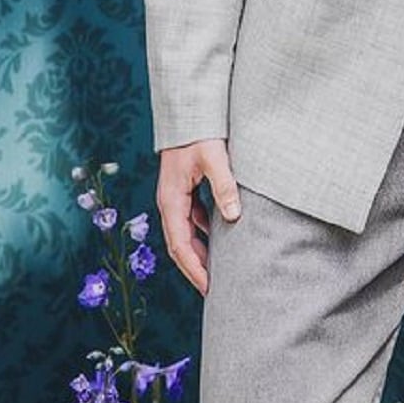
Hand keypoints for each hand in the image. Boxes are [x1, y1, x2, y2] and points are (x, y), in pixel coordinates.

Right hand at [155, 139, 240, 295]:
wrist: (187, 113)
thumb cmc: (199, 134)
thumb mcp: (214, 159)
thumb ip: (224, 186)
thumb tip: (233, 216)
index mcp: (171, 200)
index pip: (180, 245)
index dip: (194, 268)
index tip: (209, 288)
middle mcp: (170, 203)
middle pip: (180, 245)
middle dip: (195, 268)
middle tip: (214, 289)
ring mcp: (176, 197)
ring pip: (186, 233)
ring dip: (199, 252)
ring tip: (218, 269)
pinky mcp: (185, 190)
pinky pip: (193, 219)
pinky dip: (204, 232)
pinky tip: (221, 237)